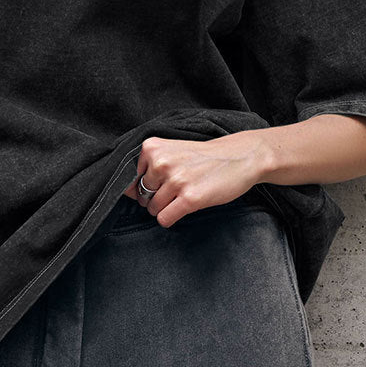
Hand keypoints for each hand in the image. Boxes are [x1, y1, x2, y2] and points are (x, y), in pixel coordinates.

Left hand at [121, 132, 267, 227]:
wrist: (239, 157)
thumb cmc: (203, 156)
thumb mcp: (171, 151)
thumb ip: (147, 167)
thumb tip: (126, 193)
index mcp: (152, 148)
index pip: (131, 179)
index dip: (146, 185)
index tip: (162, 182)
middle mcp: (161, 162)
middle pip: (143, 196)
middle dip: (157, 197)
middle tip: (178, 188)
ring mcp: (176, 180)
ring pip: (153, 209)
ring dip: (167, 208)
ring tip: (185, 194)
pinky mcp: (190, 198)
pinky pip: (165, 219)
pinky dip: (172, 217)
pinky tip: (186, 206)